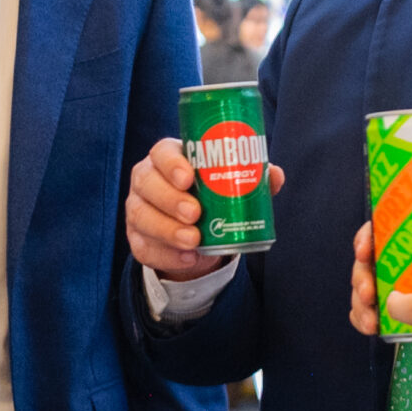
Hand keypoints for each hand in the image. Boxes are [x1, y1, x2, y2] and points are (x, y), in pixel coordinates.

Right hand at [125, 135, 283, 280]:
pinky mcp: (137, 238)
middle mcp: (147, 179)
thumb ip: (251, 178)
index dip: (172, 163)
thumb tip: (274, 175)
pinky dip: (166, 255)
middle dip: (170, 199)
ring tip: (194, 240)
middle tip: (195, 214)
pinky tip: (187, 258)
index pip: (161, 152)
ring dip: (167, 230)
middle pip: (147, 182)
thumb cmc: (211, 196)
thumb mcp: (229, 185)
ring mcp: (138, 209)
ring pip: (141, 216)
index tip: (189, 177)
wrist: (197, 233)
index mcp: (168, 158)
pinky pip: (143, 247)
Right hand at [350, 221, 411, 335]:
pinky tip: (371, 327)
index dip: (368, 237)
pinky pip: (371, 311)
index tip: (365, 251)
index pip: (385, 227)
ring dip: (361, 302)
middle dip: (361, 277)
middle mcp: (403, 259)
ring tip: (371, 319)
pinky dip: (364, 318)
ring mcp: (397, 285)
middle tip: (368, 293)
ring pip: (367, 287)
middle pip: (369, 260)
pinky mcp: (396, 310)